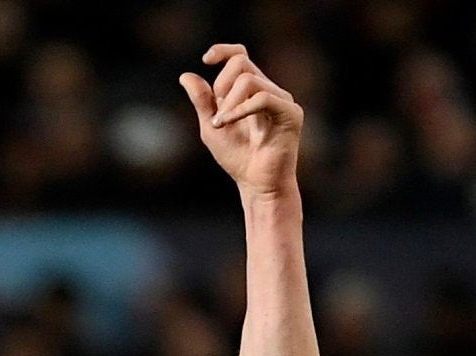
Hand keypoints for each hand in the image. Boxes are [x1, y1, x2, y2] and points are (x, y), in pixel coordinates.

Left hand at [180, 43, 302, 198]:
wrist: (257, 184)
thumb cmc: (237, 158)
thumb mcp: (212, 127)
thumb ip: (202, 102)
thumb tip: (186, 76)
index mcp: (251, 90)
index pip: (241, 55)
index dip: (224, 51)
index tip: (206, 59)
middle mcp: (268, 90)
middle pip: (241, 63)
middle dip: (220, 86)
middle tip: (216, 116)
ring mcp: (281, 99)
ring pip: (248, 79)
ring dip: (227, 103)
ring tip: (221, 125)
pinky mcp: (290, 112)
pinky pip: (262, 97)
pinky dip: (240, 109)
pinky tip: (228, 123)